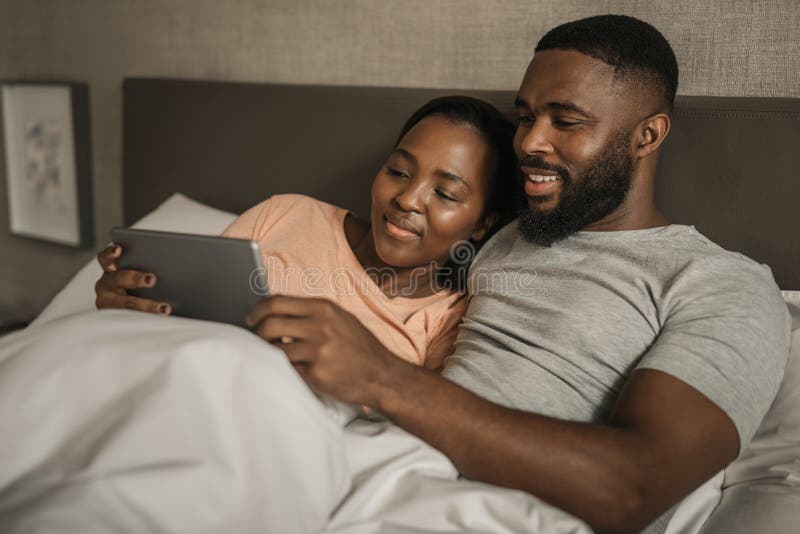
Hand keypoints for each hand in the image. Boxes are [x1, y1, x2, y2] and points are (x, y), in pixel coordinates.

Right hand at [94, 244, 171, 314]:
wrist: (140, 310)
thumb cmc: (145, 286)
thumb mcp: (144, 275)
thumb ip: (151, 267)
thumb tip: (174, 262)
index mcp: (111, 269)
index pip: (106, 259)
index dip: (110, 253)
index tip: (119, 249)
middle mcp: (106, 285)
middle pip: (118, 279)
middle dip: (135, 278)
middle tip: (152, 279)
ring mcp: (109, 304)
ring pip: (125, 304)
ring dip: (146, 306)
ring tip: (165, 308)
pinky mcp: (117, 320)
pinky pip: (131, 321)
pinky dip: (147, 320)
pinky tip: (161, 319)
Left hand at [247, 295, 403, 406]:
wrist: (383, 375)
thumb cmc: (360, 347)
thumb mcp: (340, 319)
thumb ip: (312, 313)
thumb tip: (276, 310)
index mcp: (324, 308)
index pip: (277, 302)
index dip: (258, 311)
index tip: (252, 319)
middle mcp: (321, 326)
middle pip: (270, 324)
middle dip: (259, 333)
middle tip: (260, 339)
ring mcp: (318, 350)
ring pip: (275, 349)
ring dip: (272, 353)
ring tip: (279, 354)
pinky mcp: (316, 374)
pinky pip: (289, 369)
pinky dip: (288, 369)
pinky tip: (298, 369)